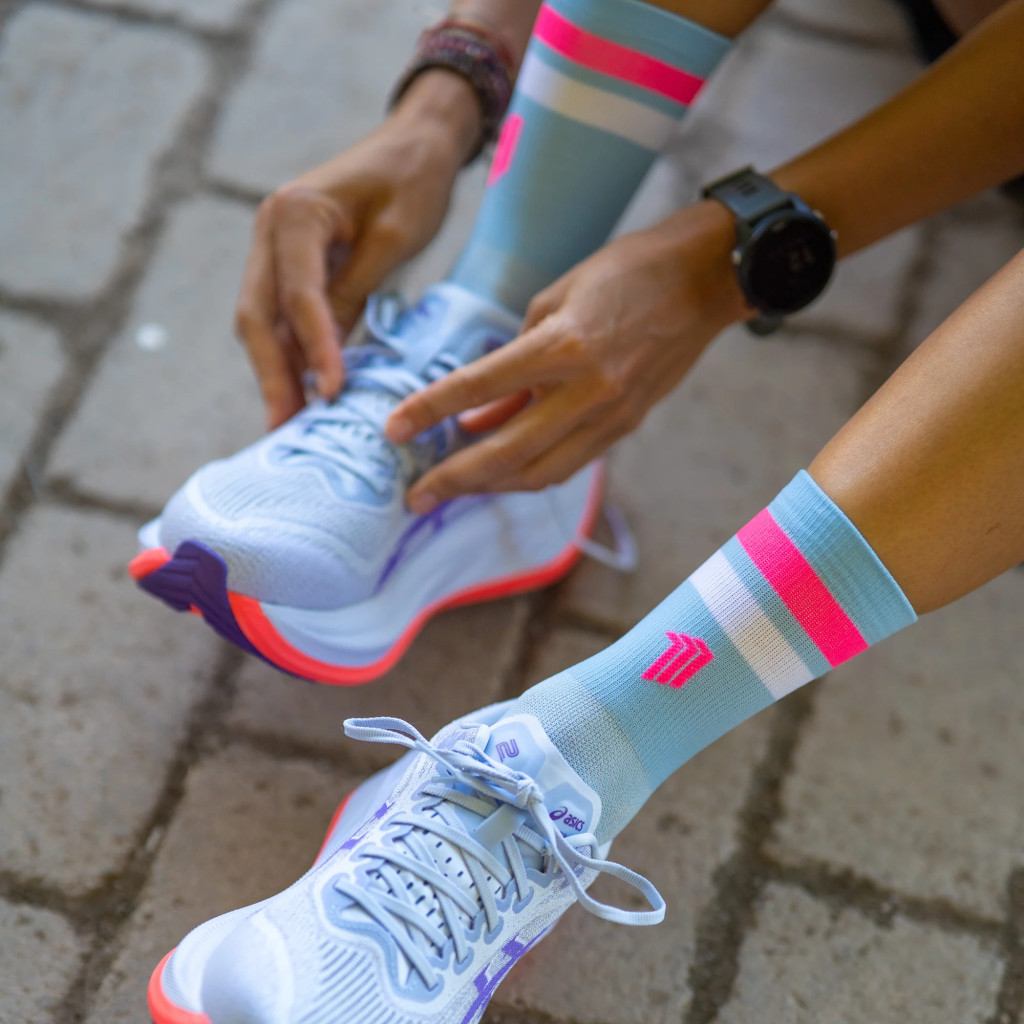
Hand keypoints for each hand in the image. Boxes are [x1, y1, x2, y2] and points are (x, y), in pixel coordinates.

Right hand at [235, 71, 480, 428]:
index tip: (331, 393)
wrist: (415, 141)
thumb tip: (325, 358)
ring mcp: (273, 245)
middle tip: (284, 427)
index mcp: (295, 213)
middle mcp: (269, 228)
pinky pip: (279, 314)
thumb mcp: (394, 239)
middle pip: (258, 314)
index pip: (298, 296)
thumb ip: (355, 292)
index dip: (313, 349)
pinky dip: (289, 352)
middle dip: (272, 374)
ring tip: (289, 422)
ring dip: (275, 370)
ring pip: (261, 319)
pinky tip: (300, 388)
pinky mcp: (288, 261)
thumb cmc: (413, 181)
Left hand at [386, 201, 748, 511]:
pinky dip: (530, 473)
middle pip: (509, 454)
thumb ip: (512, 366)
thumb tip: (478, 417)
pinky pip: (570, 464)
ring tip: (452, 489)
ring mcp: (612, 416)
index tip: (392, 430)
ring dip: (491, 487)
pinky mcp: (627, 427)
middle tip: (414, 496)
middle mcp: (588, 391)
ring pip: (541, 473)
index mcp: (563, 346)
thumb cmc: (625, 273)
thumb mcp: (552, 301)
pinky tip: (501, 473)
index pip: (480, 386)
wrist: (705, 279)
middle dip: (454, 479)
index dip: (430, 410)